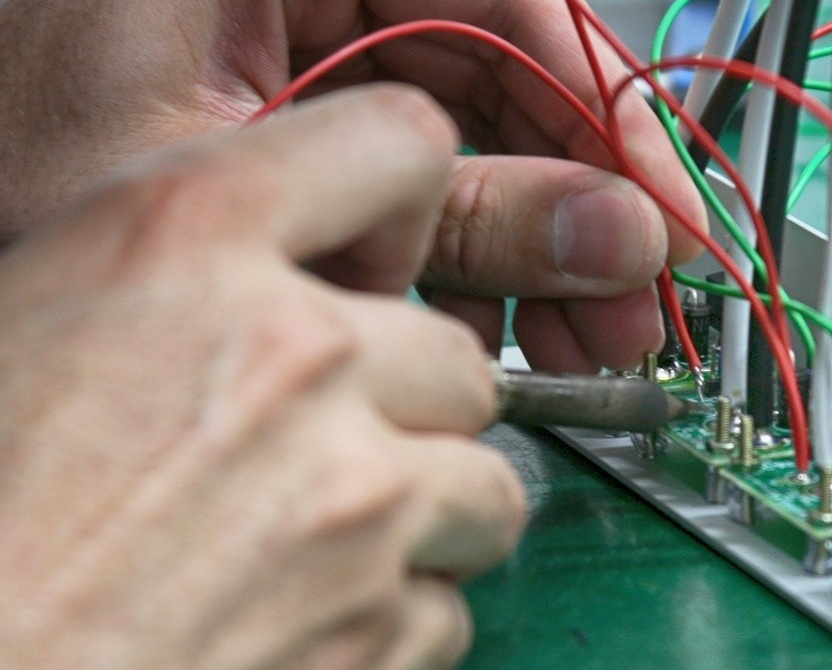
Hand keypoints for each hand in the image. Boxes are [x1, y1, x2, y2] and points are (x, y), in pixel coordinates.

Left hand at [0, 0, 707, 371]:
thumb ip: (457, 222)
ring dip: (526, 243)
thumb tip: (619, 241)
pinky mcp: (283, 114)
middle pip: (493, 67)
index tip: (655, 206)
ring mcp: (284, 47)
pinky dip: (455, 253)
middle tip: (625, 309)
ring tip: (571, 346)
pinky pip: (407, 168)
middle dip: (570, 199)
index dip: (596, 98)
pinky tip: (487, 327)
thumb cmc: (27, 225)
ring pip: (463, 127)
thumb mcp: (273, 223)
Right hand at [0, 88, 526, 669]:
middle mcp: (292, 355)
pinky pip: (450, 612)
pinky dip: (396, 625)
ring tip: (329, 543)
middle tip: (330, 449)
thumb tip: (293, 266)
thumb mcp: (41, 307)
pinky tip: (310, 623)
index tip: (390, 266)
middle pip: (461, 357)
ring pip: (488, 487)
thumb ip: (190, 256)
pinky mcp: (368, 633)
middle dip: (411, 408)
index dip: (405, 207)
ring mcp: (349, 501)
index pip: (395, 143)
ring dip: (429, 518)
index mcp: (185, 243)